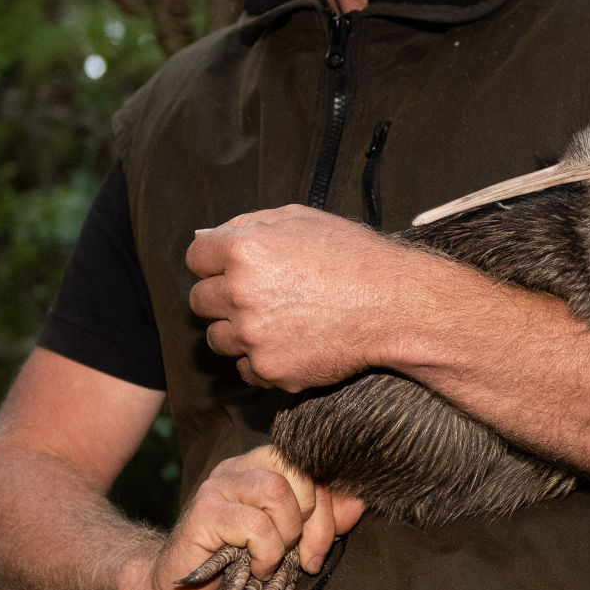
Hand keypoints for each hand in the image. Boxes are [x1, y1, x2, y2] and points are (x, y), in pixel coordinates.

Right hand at [120, 446, 363, 589]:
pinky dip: (264, 554)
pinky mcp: (203, 512)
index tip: (319, 546)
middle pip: (297, 473)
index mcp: (260, 468)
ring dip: (285, 536)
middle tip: (301, 557)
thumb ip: (322, 521)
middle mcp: (238, 468)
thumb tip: (359, 500)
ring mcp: (218, 487)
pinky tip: (253, 570)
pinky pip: (255, 525)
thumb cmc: (235, 570)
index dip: (326, 504)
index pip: (309, 464)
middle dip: (312, 521)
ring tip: (271, 560)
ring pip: (277, 491)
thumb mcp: (288, 545)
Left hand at [187, 205, 423, 390]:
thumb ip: (251, 224)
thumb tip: (214, 238)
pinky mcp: (269, 370)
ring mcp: (253, 337)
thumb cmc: (353, 257)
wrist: (394, 306)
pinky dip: (259, 360)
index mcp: (245, 250)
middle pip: (199, 300)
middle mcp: (240, 294)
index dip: (214, 260)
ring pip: (217, 338)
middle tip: (257, 294)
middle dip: (222, 295)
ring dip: (237, 330)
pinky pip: (244, 368)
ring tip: (274, 320)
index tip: (232, 266)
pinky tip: (287, 343)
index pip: (196, 257)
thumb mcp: (302, 219)